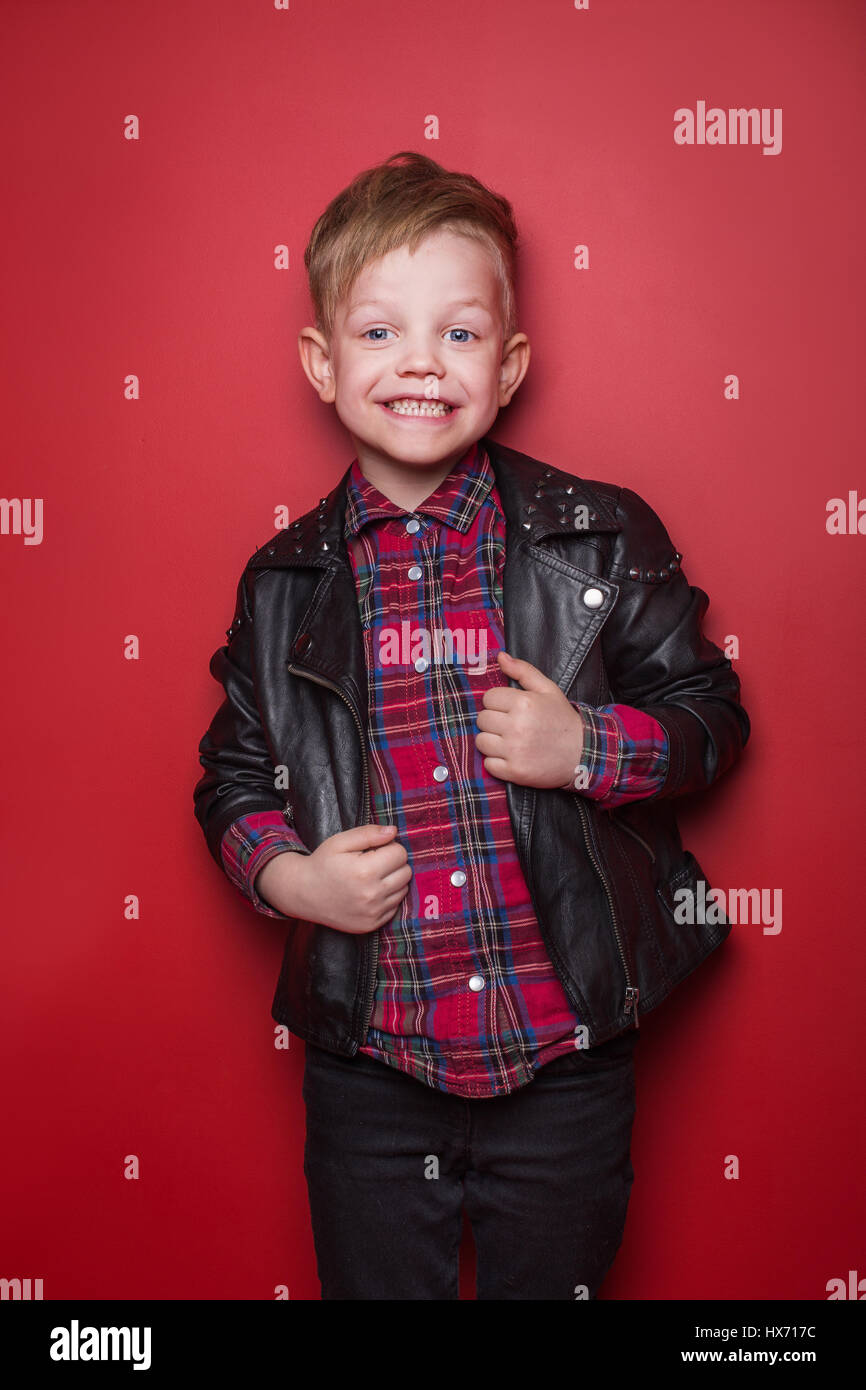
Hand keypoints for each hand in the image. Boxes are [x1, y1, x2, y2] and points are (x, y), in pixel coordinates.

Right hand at [255, 824, 411, 932]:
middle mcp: (372, 894)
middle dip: (393, 863)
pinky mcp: (371, 925)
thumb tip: (394, 831)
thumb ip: (369, 833)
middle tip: (373, 862)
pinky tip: (370, 892)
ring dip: (393, 881)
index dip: (389, 847)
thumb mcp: (341, 841)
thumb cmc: (323, 863)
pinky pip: (395, 907)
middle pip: (406, 871)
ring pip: (403, 889)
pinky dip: (387, 898)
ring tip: (371, 877)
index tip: (374, 849)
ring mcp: (372, 912)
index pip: (400, 853)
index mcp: (365, 871)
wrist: (303, 893)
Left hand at [475, 650, 584, 788]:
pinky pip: (488, 764)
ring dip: (492, 741)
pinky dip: (497, 762)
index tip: (510, 709)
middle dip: (494, 721)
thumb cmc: (563, 719)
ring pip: (481, 741)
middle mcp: (516, 726)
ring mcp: (514, 750)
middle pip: (482, 719)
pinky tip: (512, 756)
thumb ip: (523, 671)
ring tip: (510, 741)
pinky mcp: (514, 771)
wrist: (584, 753)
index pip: (488, 698)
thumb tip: (500, 656)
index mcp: (523, 702)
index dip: (498, 703)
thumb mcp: (548, 689)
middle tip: (511, 725)